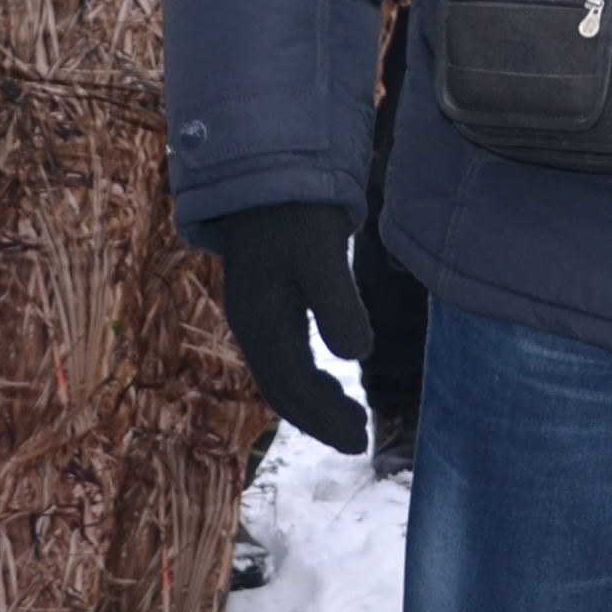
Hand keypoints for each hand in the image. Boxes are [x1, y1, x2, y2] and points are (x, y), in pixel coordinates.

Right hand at [209, 203, 373, 452]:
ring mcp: (256, 314)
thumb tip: (356, 355)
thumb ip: (338, 304)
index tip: (358, 439)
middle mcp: (252, 324)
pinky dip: (307, 377)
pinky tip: (331, 380)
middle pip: (282, 390)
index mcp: (262, 322)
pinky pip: (283, 356)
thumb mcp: (322, 254)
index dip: (323, 419)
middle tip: (360, 439)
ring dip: (315, 402)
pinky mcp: (266, 302)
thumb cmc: (297, 212)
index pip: (290, 388)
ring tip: (353, 419)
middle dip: (320, 419)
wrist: (268, 172)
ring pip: (281, 375)